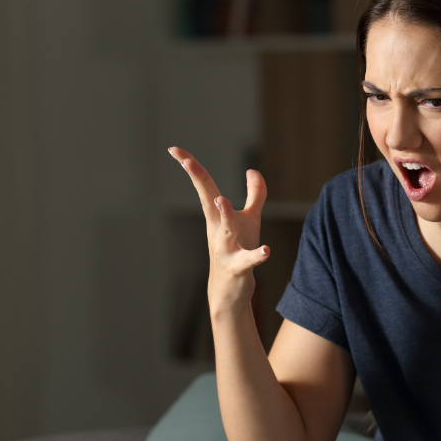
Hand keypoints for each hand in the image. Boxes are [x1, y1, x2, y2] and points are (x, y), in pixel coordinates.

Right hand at [168, 147, 268, 314]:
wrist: (229, 291)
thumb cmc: (238, 250)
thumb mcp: (249, 220)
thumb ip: (255, 194)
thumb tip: (252, 170)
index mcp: (217, 215)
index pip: (204, 185)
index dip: (191, 166)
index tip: (174, 149)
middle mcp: (217, 229)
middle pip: (208, 200)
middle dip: (199, 181)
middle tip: (187, 162)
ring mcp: (226, 249)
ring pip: (225, 230)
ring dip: (224, 214)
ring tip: (222, 200)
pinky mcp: (239, 268)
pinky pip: (247, 260)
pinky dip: (256, 256)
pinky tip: (266, 250)